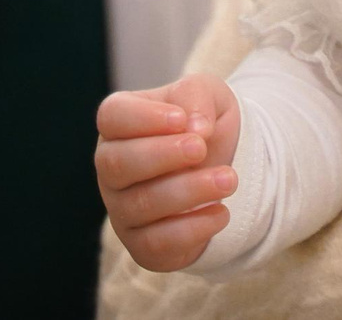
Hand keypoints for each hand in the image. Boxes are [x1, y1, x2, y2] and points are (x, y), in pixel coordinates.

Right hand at [97, 74, 242, 271]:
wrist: (223, 170)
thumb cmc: (203, 126)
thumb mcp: (208, 96)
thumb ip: (197, 97)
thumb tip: (196, 128)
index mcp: (120, 125)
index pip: (112, 116)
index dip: (143, 118)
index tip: (181, 119)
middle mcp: (112, 169)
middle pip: (116, 163)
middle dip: (162, 155)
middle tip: (201, 148)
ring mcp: (122, 210)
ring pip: (140, 205)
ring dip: (188, 191)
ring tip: (228, 179)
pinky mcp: (141, 246)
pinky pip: (156, 244)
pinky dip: (192, 228)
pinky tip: (221, 212)